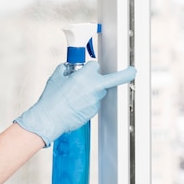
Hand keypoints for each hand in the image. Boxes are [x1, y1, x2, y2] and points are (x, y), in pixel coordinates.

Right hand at [13, 62, 135, 146]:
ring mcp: (95, 101)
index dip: (90, 66)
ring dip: (91, 91)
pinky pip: (93, 103)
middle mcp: (94, 88)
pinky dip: (87, 102)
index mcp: (85, 77)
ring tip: (74, 95)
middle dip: (111, 77)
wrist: (50, 118)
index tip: (92, 67)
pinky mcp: (94, 112)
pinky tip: (74, 104)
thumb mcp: (56, 78)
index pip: (95, 65)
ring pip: (99, 92)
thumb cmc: (51, 99)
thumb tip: (68, 67)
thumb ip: (65, 69)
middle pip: (105, 79)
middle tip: (133, 71)